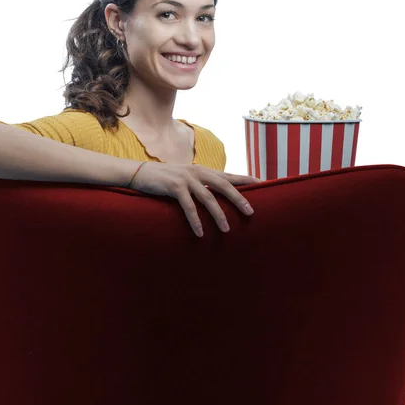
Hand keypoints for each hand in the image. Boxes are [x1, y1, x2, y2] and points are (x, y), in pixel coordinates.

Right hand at [129, 162, 261, 236]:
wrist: (140, 173)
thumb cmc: (165, 180)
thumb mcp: (187, 179)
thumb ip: (202, 185)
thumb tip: (218, 197)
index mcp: (203, 171)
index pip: (229, 175)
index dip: (246, 179)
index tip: (264, 184)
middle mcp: (198, 172)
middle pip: (224, 185)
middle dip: (239, 199)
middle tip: (251, 213)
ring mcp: (186, 179)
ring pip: (208, 198)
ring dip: (218, 215)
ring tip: (226, 230)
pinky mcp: (174, 187)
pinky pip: (188, 206)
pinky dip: (195, 220)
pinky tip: (201, 233)